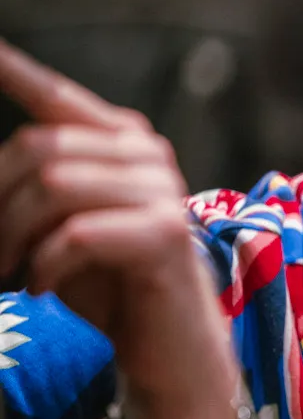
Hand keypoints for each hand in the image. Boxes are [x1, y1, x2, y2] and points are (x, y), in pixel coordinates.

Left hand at [0, 41, 239, 418]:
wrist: (170, 347)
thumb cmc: (109, 285)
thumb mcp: (58, 227)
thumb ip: (32, 188)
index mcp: (122, 142)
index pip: (59, 96)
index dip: (18, 71)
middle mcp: (146, 154)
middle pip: (39, 146)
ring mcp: (162, 190)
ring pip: (53, 185)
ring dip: (12, 237)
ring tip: (11, 274)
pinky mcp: (165, 234)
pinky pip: (76, 233)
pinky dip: (45, 264)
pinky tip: (43, 287)